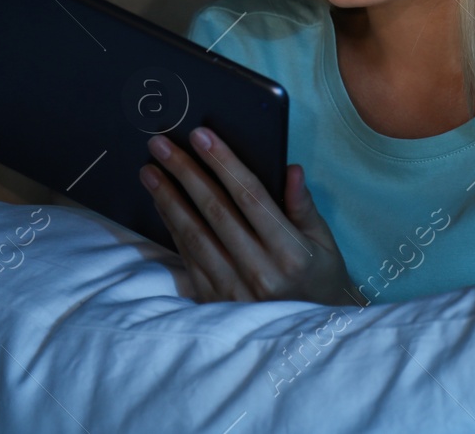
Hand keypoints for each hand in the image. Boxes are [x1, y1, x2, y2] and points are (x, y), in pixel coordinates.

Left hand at [140, 127, 362, 307]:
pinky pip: (188, 259)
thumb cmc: (320, 279)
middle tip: (161, 145)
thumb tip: (290, 169)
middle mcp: (260, 273)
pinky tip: (161, 205)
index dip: (224, 163)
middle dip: (185, 173)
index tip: (201, 136)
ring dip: (168, 200)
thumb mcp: (324, 243)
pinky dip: (172, 228)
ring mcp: (234, 291)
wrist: (311, 338)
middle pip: (215, 212)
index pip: (251, 197)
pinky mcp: (215, 302)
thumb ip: (303, 206)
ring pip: (194, 235)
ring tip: (150, 172)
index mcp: (291, 253)